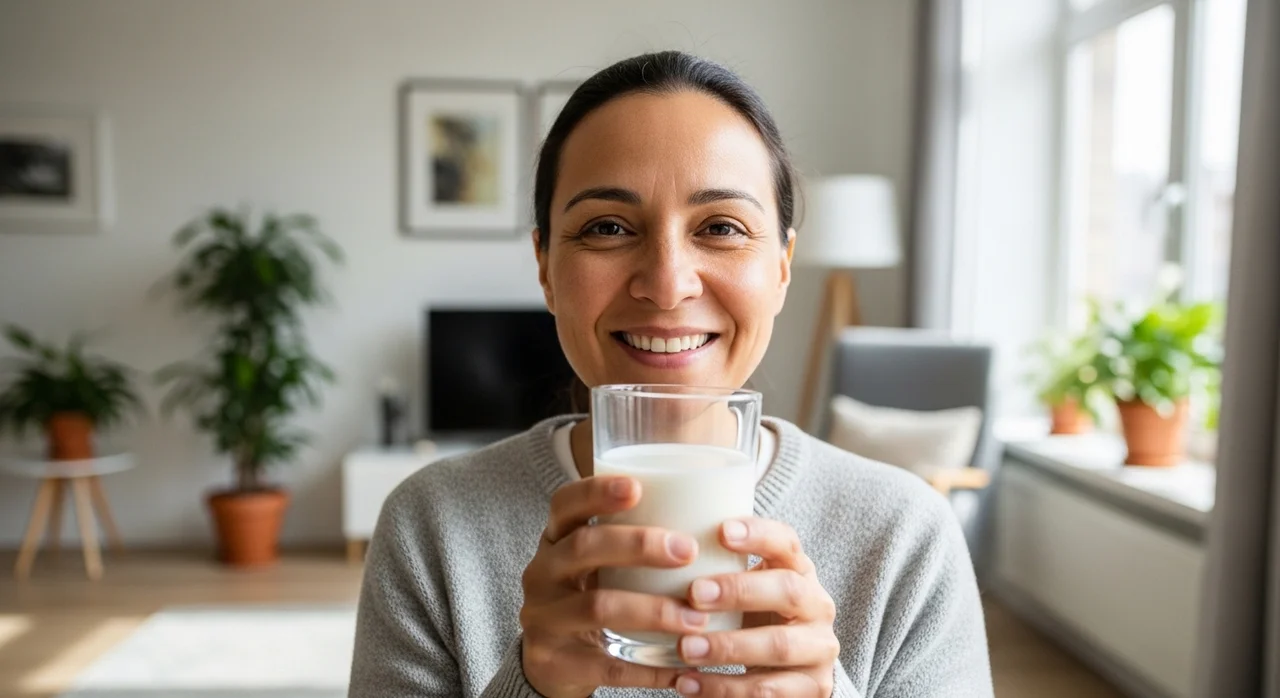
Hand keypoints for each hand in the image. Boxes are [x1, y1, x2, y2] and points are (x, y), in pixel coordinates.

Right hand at [520, 475, 707, 697]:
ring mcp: (543, 619)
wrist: (552, 664)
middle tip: (688, 551)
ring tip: (697, 619)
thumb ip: (632, 539)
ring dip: (653, 611)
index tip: (637, 488)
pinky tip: (682, 670)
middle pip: (584, 548)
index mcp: (555, 540)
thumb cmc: (591, 596)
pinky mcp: (554, 662)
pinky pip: (607, 666)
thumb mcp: (597, 564)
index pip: (564, 504)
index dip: (596, 492)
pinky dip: (649, 670)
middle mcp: (541, 574)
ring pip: (597, 607)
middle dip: (638, 545)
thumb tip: (714, 514)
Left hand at [674, 518, 839, 696]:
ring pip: (778, 646)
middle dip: (739, 591)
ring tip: (685, 649)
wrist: (790, 670)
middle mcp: (817, 605)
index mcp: (799, 570)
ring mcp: (819, 648)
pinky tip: (688, 683)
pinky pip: (767, 691)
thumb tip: (661, 543)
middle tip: (694, 594)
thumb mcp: (747, 587)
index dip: (758, 534)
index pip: (786, 542)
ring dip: (727, 647)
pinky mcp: (813, 687)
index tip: (721, 531)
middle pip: (787, 590)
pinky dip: (724, 689)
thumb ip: (720, 567)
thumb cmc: (755, 616)